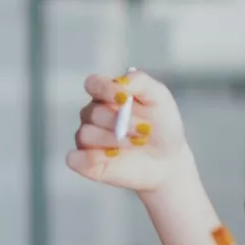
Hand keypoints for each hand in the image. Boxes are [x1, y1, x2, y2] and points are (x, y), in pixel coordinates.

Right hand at [66, 70, 194, 194]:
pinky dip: (91, 158)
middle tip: (144, 130)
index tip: (125, 99)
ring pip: (86, 134)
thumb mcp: (159, 97)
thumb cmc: (162, 126)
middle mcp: (92, 114)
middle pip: (93, 112)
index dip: (106, 89)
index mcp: (106, 94)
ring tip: (135, 144)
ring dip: (113, 140)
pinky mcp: (85, 162)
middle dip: (120, 121)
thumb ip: (140, 81)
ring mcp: (87, 139)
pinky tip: (113, 157)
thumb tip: (121, 81)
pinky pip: (76, 158)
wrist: (168, 159)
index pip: (93, 84)